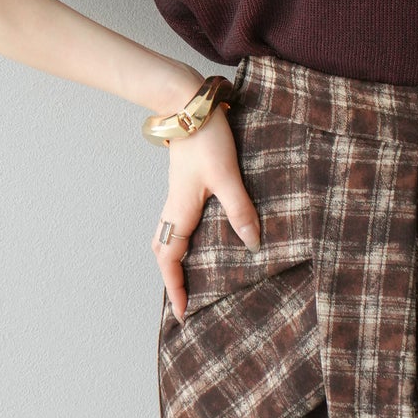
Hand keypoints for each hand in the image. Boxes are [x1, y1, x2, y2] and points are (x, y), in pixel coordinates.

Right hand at [150, 96, 261, 323]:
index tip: (183, 313)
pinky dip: (183, 239)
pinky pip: (178, 221)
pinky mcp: (185, 185)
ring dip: (176, 259)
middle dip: (172, 278)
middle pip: (164, 252)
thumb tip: (252, 245)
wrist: (188, 105)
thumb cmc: (206, 140)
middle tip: (186, 300)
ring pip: (169, 237)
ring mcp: (177, 196)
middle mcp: (174, 207)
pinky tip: (202, 238)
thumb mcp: (228, 177)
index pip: (170, 260)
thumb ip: (240, 210)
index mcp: (180, 212)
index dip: (176, 288)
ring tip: (192, 276)